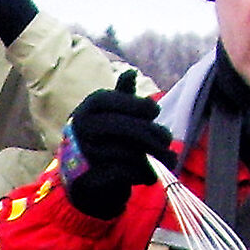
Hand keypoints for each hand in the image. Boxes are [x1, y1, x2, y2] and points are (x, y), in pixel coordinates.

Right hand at [58, 70, 173, 218]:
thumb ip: (122, 94)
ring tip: (168, 160)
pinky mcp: (91, 177)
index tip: (154, 113)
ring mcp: (86, 153)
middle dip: (156, 135)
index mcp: (90, 107)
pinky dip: (143, 174)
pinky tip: (150, 174)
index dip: (143, 106)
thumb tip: (131, 72)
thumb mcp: (111, 113)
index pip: (122, 100)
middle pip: (131, 129)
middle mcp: (84, 127)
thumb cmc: (103, 138)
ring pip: (132, 153)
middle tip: (167, 142)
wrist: (81, 177)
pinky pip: (127, 173)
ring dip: (156, 158)